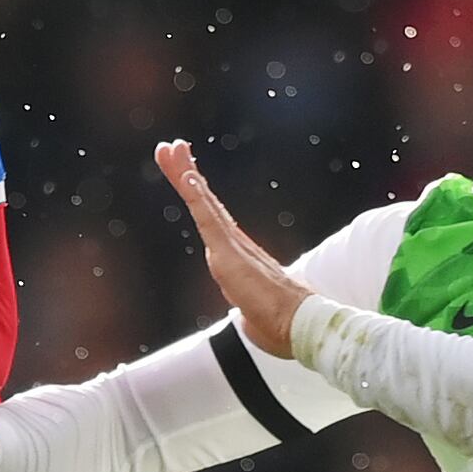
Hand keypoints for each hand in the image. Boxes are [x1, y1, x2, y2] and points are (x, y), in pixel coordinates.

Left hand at [155, 138, 304, 356]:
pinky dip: (197, 196)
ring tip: (172, 149)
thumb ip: (250, 309)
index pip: (214, 219)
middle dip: (188, 173)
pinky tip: (187, 176)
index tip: (189, 172)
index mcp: (240, 255)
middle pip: (206, 202)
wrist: (301, 325)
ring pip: (204, 203)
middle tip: (172, 146)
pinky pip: (209, 220)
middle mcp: (236, 244)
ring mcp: (232, 246)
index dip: (201, 196)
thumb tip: (251, 317)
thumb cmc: (282, 324)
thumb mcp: (255, 314)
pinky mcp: (229, 253)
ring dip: (186, 175)